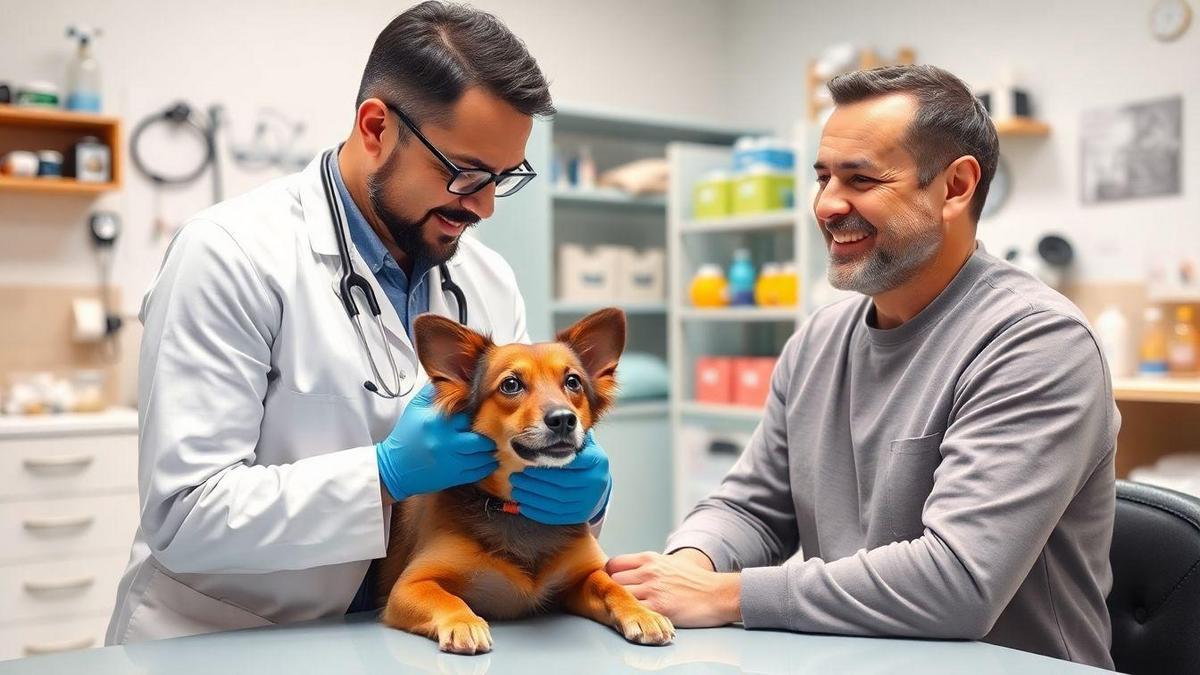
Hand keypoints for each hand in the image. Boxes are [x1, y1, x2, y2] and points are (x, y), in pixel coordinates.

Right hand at [376, 383, 497, 500]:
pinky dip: (486, 467)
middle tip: (490, 436)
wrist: (394, 467)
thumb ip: (431, 392)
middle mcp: (446, 442)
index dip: (477, 415)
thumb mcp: (414, 409)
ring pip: (482, 457)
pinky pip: (477, 473)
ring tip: (491, 449)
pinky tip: (489, 463)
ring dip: (490, 453)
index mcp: (437, 422)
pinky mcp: (452, 476)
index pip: (467, 415)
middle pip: (479, 440)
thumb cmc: (405, 437)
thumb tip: (448, 380)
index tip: (481, 415)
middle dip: (487, 439)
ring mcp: (450, 461)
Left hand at [509, 430, 610, 524]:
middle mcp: (595, 482)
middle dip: (535, 479)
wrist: (597, 488)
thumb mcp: (584, 445)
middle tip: (516, 476)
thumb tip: (562, 419)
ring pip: (555, 499)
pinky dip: (537, 511)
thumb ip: (573, 435)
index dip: (548, 461)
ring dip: (532, 495)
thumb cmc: (584, 462)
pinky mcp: (580, 516)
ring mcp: (588, 501)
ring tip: (516, 487)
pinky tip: (523, 504)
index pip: (570, 460)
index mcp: (597, 461)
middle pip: (560, 482)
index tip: (531, 458)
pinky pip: (556, 515)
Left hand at [606, 551, 740, 626]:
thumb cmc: (695, 581)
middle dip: (613, 591)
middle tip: (618, 600)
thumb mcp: (669, 563)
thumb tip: (630, 571)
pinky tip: (636, 618)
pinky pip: (634, 611)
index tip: (613, 585)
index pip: (614, 563)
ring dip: (621, 604)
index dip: (610, 576)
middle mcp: (648, 571)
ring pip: (620, 595)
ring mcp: (652, 589)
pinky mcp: (658, 607)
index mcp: (650, 559)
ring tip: (626, 610)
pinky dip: (632, 615)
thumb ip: (648, 566)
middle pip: (613, 580)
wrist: (717, 594)